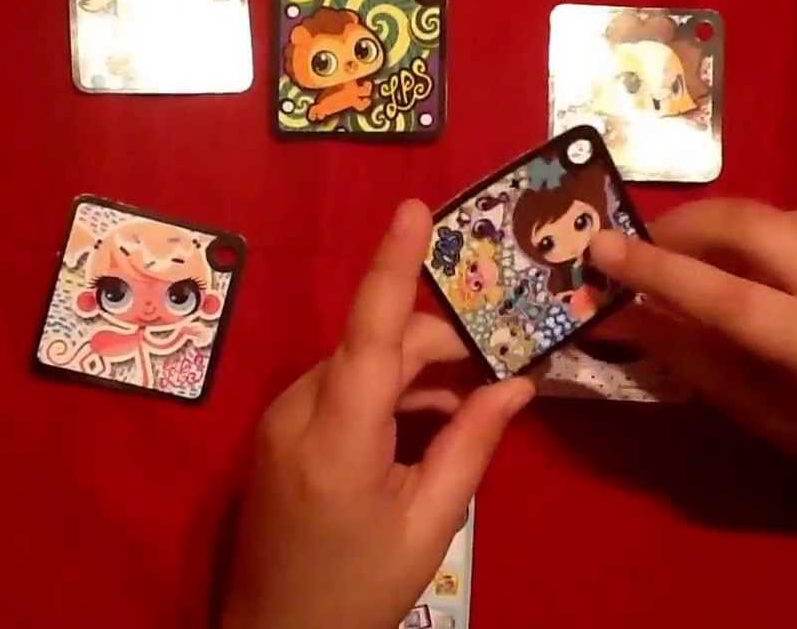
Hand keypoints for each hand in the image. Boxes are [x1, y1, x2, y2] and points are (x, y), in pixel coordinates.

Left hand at [222, 200, 533, 628]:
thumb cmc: (360, 588)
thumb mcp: (430, 522)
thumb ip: (471, 443)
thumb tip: (516, 383)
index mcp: (337, 436)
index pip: (368, 332)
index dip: (392, 265)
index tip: (413, 208)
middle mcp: (298, 411)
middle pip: (375, 346)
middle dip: (438, 346)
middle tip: (500, 371)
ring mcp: (281, 420)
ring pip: (359, 365)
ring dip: (415, 373)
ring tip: (470, 407)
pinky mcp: (280, 433)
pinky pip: (340, 390)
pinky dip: (386, 394)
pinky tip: (426, 424)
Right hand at [589, 198, 796, 474]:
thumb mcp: (745, 404)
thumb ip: (677, 349)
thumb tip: (606, 310)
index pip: (726, 296)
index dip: (656, 269)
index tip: (597, 246)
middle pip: (744, 225)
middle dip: (675, 227)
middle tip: (630, 247)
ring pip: (756, 214)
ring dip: (704, 231)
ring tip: (674, 260)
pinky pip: (780, 217)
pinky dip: (741, 235)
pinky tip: (736, 265)